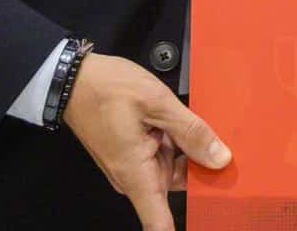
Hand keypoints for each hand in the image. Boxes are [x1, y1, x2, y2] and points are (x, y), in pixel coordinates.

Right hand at [64, 54, 231, 230]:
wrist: (73, 79)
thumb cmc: (107, 89)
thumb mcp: (157, 102)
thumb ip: (190, 131)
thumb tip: (220, 158)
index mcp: (136, 174)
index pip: (158, 224)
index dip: (180, 226)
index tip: (209, 213)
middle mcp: (133, 177)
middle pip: (177, 189)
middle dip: (201, 173)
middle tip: (223, 148)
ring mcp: (133, 166)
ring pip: (173, 170)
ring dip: (190, 153)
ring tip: (202, 127)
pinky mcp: (133, 154)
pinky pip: (163, 157)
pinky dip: (177, 144)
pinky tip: (186, 124)